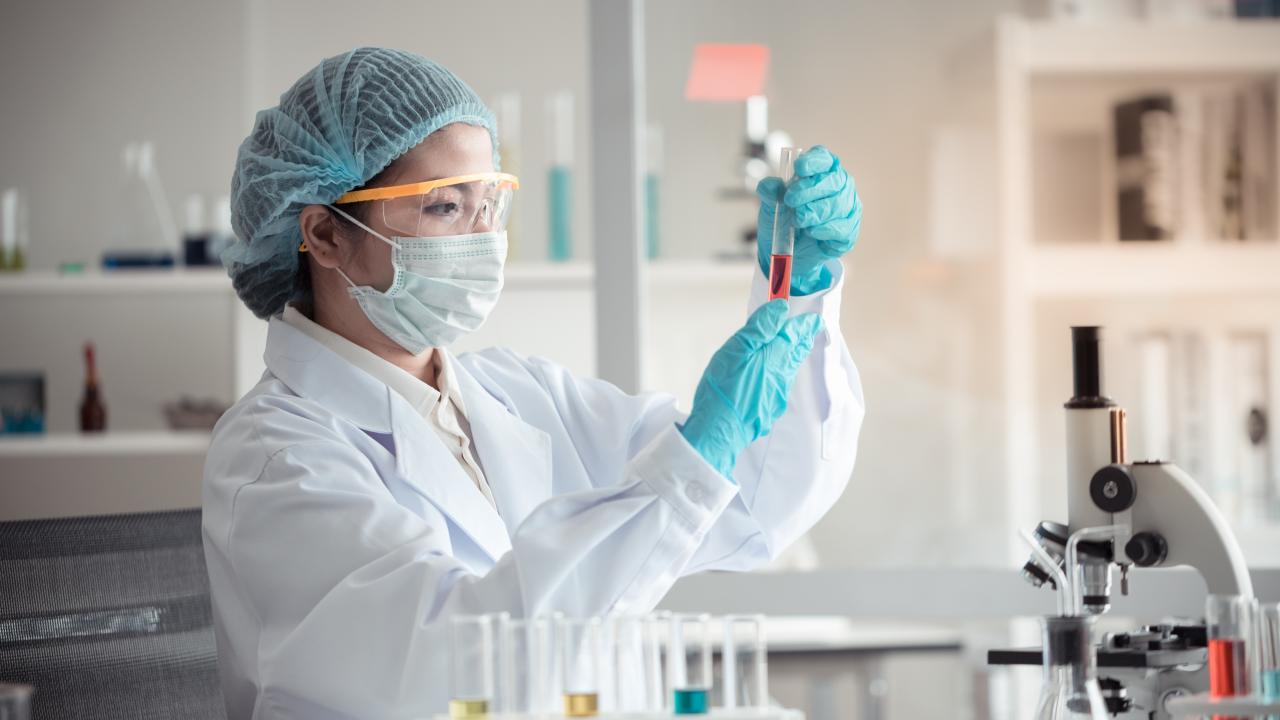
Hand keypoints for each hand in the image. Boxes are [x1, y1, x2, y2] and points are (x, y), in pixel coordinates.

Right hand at [679, 300, 822, 478]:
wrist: (720, 433)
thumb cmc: (723, 389)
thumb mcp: (736, 350)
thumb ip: (760, 328)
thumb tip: (781, 309)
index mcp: (775, 358)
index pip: (796, 336)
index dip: (805, 325)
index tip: (813, 318)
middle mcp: (782, 377)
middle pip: (796, 354)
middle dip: (802, 340)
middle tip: (808, 331)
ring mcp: (777, 396)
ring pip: (789, 371)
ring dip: (792, 357)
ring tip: (791, 349)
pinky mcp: (768, 411)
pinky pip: (780, 386)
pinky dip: (780, 375)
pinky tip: (771, 377)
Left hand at [756, 145, 862, 295]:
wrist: (788, 251)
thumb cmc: (784, 219)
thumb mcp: (771, 205)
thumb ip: (770, 193)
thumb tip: (770, 186)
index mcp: (821, 171)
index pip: (824, 158)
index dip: (814, 161)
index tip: (799, 167)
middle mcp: (838, 185)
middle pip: (833, 180)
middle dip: (810, 189)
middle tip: (790, 200)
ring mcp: (847, 207)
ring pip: (838, 205)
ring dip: (815, 212)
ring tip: (798, 220)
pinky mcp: (849, 230)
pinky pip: (842, 228)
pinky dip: (825, 230)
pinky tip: (812, 232)